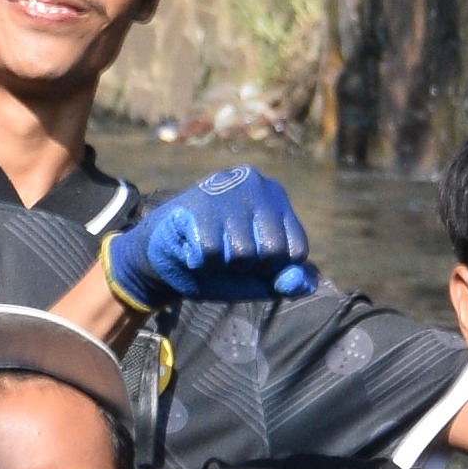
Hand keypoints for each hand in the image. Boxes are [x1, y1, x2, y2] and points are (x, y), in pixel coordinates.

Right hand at [110, 165, 318, 307]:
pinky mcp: (196, 203)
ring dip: (222, 265)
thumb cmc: (217, 265)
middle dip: (248, 267)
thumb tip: (305, 284)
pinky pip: (212, 253)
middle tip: (227, 255)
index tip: (252, 261)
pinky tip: (192, 248)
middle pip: (271, 252)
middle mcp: (255, 184)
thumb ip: (284, 281)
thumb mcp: (256, 278)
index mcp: (276, 197)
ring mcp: (224, 189)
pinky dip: (201, 262)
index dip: (272, 269)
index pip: (296, 250)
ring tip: (209, 249)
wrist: (161, 260)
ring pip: (242, 254)